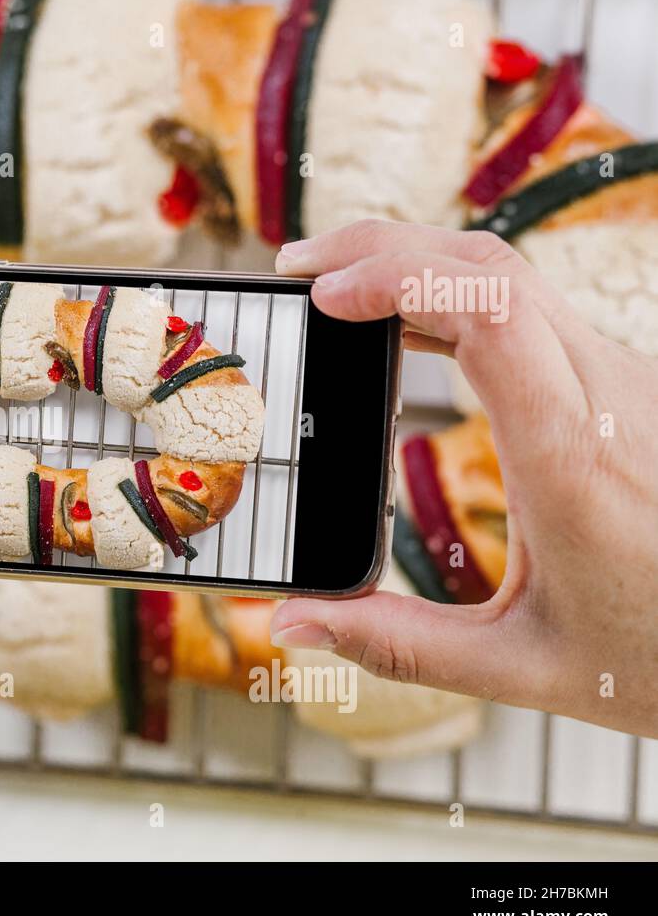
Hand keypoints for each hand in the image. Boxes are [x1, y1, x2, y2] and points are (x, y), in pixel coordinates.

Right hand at [270, 219, 657, 737]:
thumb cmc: (653, 652)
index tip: (323, 296)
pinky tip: (407, 321)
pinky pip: (533, 307)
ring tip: (339, 287)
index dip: (397, 279)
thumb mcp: (518, 667)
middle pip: (489, 268)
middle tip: (298, 268)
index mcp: (570, 458)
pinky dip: (453, 292)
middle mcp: (605, 398)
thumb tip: (293, 622)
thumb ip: (397, 643)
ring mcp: (621, 380)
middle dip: (382, 249)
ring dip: (418, 262)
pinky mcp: (621, 383)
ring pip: (513, 275)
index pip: (488, 312)